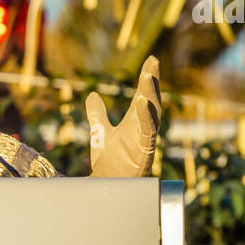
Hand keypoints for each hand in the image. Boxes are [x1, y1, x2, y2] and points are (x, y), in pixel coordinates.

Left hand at [84, 55, 160, 177]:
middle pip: (150, 99)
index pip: (142, 95)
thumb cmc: (110, 162)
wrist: (109, 185)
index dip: (146, 79)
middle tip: (152, 62)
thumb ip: (97, 115)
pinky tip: (142, 102)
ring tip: (147, 76)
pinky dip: (145, 116)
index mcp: (134, 121)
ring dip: (150, 94)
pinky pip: (148, 130)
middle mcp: (142, 127)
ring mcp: (145, 138)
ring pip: (151, 113)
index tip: (151, 59)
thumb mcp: (100, 133)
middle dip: (152, 82)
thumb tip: (91, 95)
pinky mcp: (145, 150)